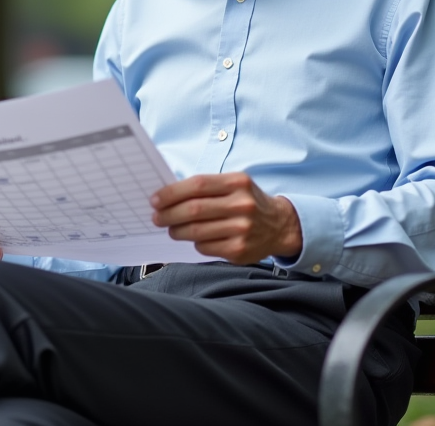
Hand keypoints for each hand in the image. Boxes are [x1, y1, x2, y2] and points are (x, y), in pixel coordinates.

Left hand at [151, 173, 302, 263]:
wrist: (280, 225)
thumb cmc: (247, 202)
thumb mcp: (233, 185)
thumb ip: (205, 188)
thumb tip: (167, 197)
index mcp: (237, 182)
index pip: (196, 185)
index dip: (171, 193)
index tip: (155, 200)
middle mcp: (242, 205)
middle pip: (193, 210)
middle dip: (168, 214)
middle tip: (157, 218)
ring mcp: (242, 229)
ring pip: (196, 231)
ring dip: (177, 231)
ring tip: (171, 229)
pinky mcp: (240, 250)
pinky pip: (205, 247)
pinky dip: (195, 243)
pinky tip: (195, 238)